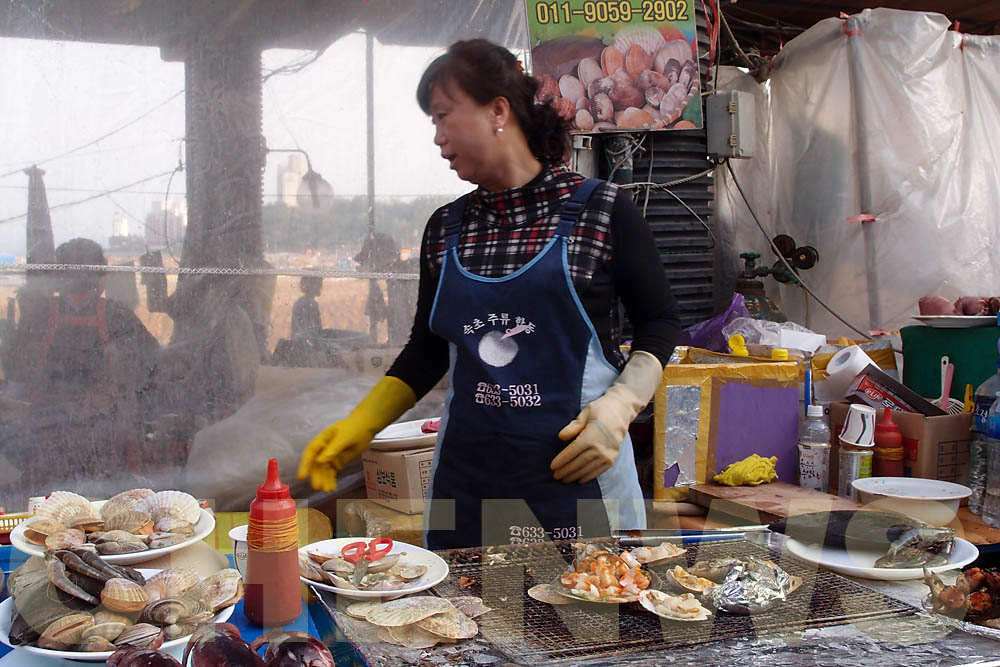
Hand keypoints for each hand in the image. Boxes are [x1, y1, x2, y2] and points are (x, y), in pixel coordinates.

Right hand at [297, 419, 376, 491]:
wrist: (366, 427)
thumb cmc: (354, 429)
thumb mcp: (345, 438)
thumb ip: (333, 449)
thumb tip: (319, 461)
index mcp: (322, 439)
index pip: (310, 452)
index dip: (305, 464)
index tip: (302, 477)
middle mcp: (323, 449)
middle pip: (316, 464)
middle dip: (316, 476)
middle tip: (317, 487)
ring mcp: (330, 456)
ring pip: (324, 470)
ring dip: (324, 480)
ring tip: (327, 490)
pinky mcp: (337, 462)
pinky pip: (331, 472)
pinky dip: (331, 480)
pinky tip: (332, 488)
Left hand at [550, 351, 662, 484]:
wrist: (622, 410)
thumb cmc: (600, 409)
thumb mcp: (585, 412)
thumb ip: (574, 426)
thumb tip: (561, 437)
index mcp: (592, 435)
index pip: (573, 452)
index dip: (562, 460)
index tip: (552, 466)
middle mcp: (600, 447)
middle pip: (579, 463)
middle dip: (566, 471)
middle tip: (556, 476)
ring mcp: (608, 454)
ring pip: (588, 469)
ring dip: (575, 475)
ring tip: (565, 480)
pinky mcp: (613, 457)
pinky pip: (599, 470)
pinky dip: (589, 476)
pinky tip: (580, 479)